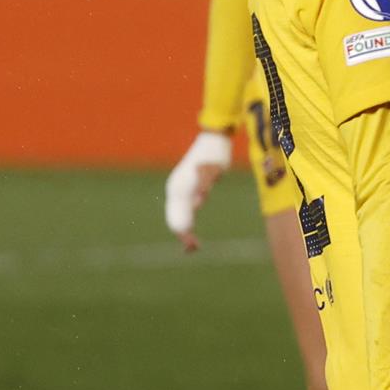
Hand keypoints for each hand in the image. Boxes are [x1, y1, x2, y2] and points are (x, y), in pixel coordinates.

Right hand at [164, 130, 233, 251]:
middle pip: (174, 218)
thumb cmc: (216, 154)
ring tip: (192, 246)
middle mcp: (175, 190)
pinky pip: (182, 209)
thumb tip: (198, 201)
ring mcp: (178, 189)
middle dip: (182, 235)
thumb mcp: (213, 169)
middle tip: (193, 249)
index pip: (178, 217)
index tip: (193, 246)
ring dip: (183, 230)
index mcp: (180, 188)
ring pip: (176, 215)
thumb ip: (205, 184)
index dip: (185, 233)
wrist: (214, 139)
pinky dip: (185, 221)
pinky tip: (191, 230)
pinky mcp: (185, 188)